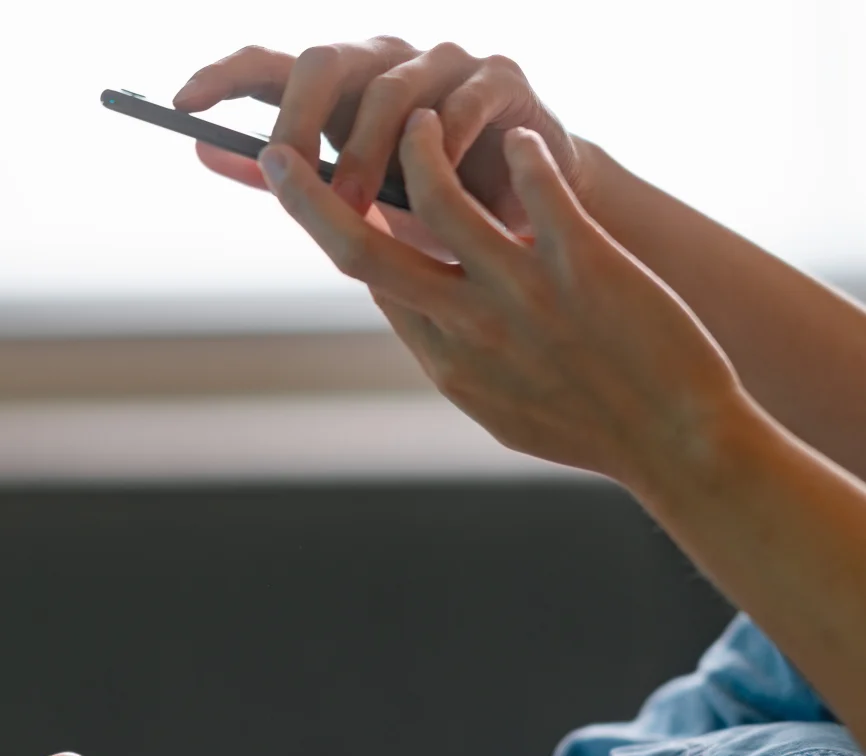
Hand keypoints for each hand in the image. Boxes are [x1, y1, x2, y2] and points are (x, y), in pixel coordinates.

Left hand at [172, 37, 593, 263]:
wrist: (523, 217)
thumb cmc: (427, 205)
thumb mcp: (351, 200)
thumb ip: (285, 176)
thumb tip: (203, 148)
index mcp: (343, 89)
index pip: (272, 65)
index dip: (224, 75)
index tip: (179, 103)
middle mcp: (388, 62)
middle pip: (324, 61)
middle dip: (298, 122)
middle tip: (289, 180)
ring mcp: (445, 64)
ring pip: (391, 88)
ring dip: (365, 151)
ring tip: (353, 208)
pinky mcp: (501, 77)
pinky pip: (463, 104)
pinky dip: (446, 145)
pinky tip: (439, 185)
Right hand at [252, 108, 750, 489]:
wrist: (672, 443)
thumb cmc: (585, 427)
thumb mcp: (495, 404)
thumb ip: (450, 355)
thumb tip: (414, 313)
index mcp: (444, 360)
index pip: (370, 284)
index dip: (334, 232)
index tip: (319, 196)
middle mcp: (469, 327)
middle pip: (362, 254)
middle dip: (309, 197)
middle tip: (280, 153)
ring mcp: (523, 296)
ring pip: (438, 203)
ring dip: (417, 147)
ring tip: (419, 116)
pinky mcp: (584, 265)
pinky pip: (537, 191)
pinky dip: (521, 158)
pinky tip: (518, 141)